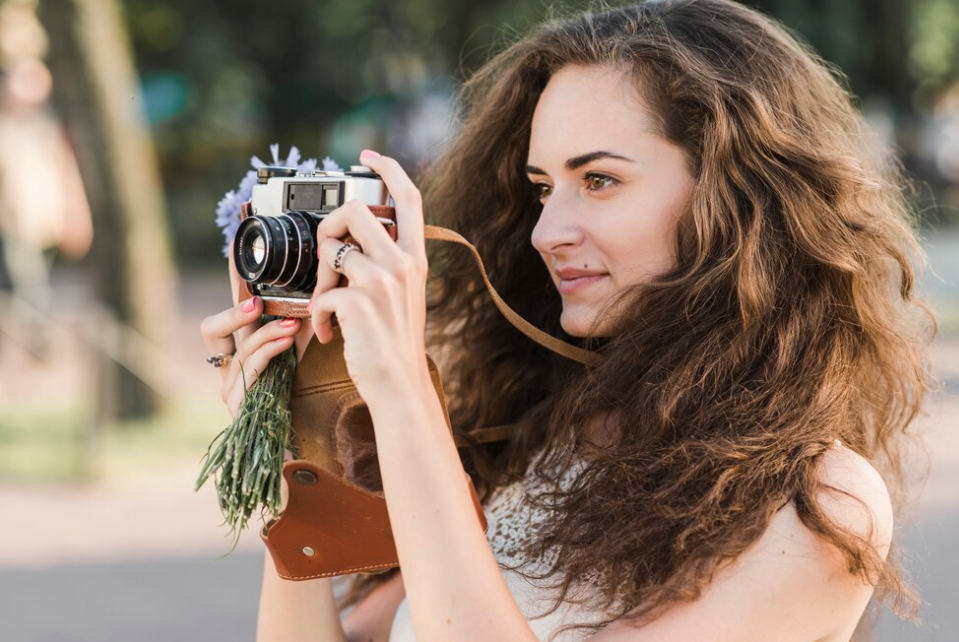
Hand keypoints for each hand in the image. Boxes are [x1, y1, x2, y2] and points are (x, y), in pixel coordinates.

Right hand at [200, 240, 307, 417]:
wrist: (296, 442)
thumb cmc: (299, 395)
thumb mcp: (297, 351)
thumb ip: (298, 323)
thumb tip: (317, 288)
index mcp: (236, 351)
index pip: (225, 313)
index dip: (230, 286)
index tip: (237, 255)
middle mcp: (226, 368)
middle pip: (210, 330)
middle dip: (234, 312)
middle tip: (258, 300)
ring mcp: (229, 388)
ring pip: (237, 349)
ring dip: (266, 332)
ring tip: (291, 324)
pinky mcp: (239, 405)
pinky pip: (249, 371)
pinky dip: (268, 352)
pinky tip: (286, 341)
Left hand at [307, 150, 430, 402]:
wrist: (399, 384)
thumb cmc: (395, 343)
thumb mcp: (404, 294)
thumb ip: (387, 264)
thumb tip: (350, 243)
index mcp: (415, 257)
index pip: (409, 196)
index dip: (388, 168)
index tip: (367, 157)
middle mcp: (402, 263)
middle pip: (355, 210)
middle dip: (329, 226)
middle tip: (327, 256)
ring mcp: (382, 282)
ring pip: (331, 248)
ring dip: (319, 278)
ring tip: (325, 304)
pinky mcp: (358, 303)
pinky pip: (321, 292)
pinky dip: (318, 314)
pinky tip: (329, 332)